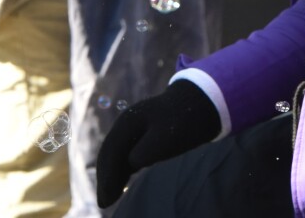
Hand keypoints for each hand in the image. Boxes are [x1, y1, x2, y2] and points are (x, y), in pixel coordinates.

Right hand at [96, 79, 220, 207]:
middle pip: (109, 153)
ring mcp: (132, 126)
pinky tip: (122, 182)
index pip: (111, 153)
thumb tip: (131, 165)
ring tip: (109, 198)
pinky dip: (121, 169)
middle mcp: (126, 122)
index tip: (107, 200)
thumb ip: (145, 152)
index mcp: (129, 121)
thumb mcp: (166, 138)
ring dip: (111, 175)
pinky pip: (125, 153)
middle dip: (105, 178)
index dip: (107, 178)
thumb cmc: (184, 121)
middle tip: (104, 203)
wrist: (199, 101)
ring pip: (115, 154)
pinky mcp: (141, 132)